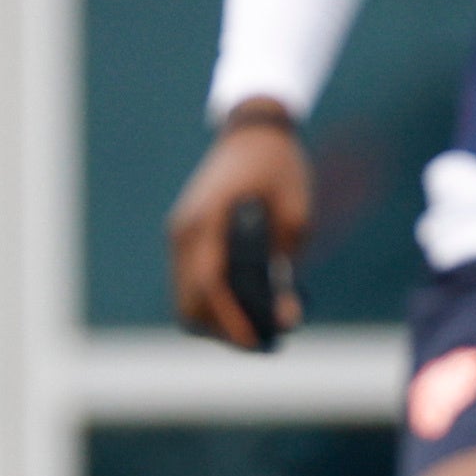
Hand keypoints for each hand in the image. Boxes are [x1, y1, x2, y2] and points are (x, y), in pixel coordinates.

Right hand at [165, 111, 310, 347]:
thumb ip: (288, 264)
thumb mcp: (297, 213)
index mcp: (209, 218)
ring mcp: (179, 235)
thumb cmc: (279, 168)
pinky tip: (239, 309)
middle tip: (260, 342)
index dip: (231, 318)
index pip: (211, 282)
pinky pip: (187, 284)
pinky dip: (208, 304)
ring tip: (252, 330)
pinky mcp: (183, 238)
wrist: (251, 133)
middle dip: (222, 330)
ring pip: (183, 299)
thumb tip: (285, 315)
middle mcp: (184, 230)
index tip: (255, 342)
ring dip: (213, 321)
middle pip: (188, 302)